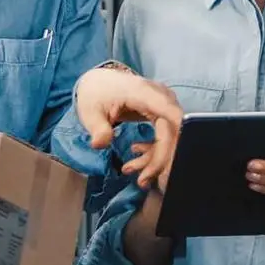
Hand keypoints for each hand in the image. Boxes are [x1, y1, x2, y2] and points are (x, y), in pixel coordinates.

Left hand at [75, 67, 181, 188]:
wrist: (99, 82)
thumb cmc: (95, 94)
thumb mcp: (90, 112)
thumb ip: (97, 128)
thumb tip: (99, 144)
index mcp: (144, 93)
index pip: (170, 116)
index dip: (174, 140)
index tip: (169, 166)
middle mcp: (161, 97)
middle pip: (173, 132)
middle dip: (160, 160)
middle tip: (142, 181)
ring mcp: (164, 105)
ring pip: (171, 137)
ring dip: (156, 159)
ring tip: (131, 170)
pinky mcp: (162, 114)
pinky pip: (166, 135)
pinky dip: (154, 151)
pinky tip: (136, 156)